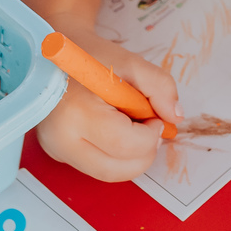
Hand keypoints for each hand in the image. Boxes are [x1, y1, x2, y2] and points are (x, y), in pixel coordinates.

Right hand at [35, 34, 181, 180]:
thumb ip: (159, 86)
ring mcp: (57, 150)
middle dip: (145, 153)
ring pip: (108, 173)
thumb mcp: (130, 62)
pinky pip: (96, 166)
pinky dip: (115, 155)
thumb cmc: (91, 58)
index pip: (124, 144)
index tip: (155, 118)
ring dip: (132, 157)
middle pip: (116, 170)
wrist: (55, 56)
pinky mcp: (58, 154)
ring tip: (134, 127)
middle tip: (151, 127)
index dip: (150, 135)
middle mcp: (61, 139)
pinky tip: (115, 130)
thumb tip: (175, 117)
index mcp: (77, 112)